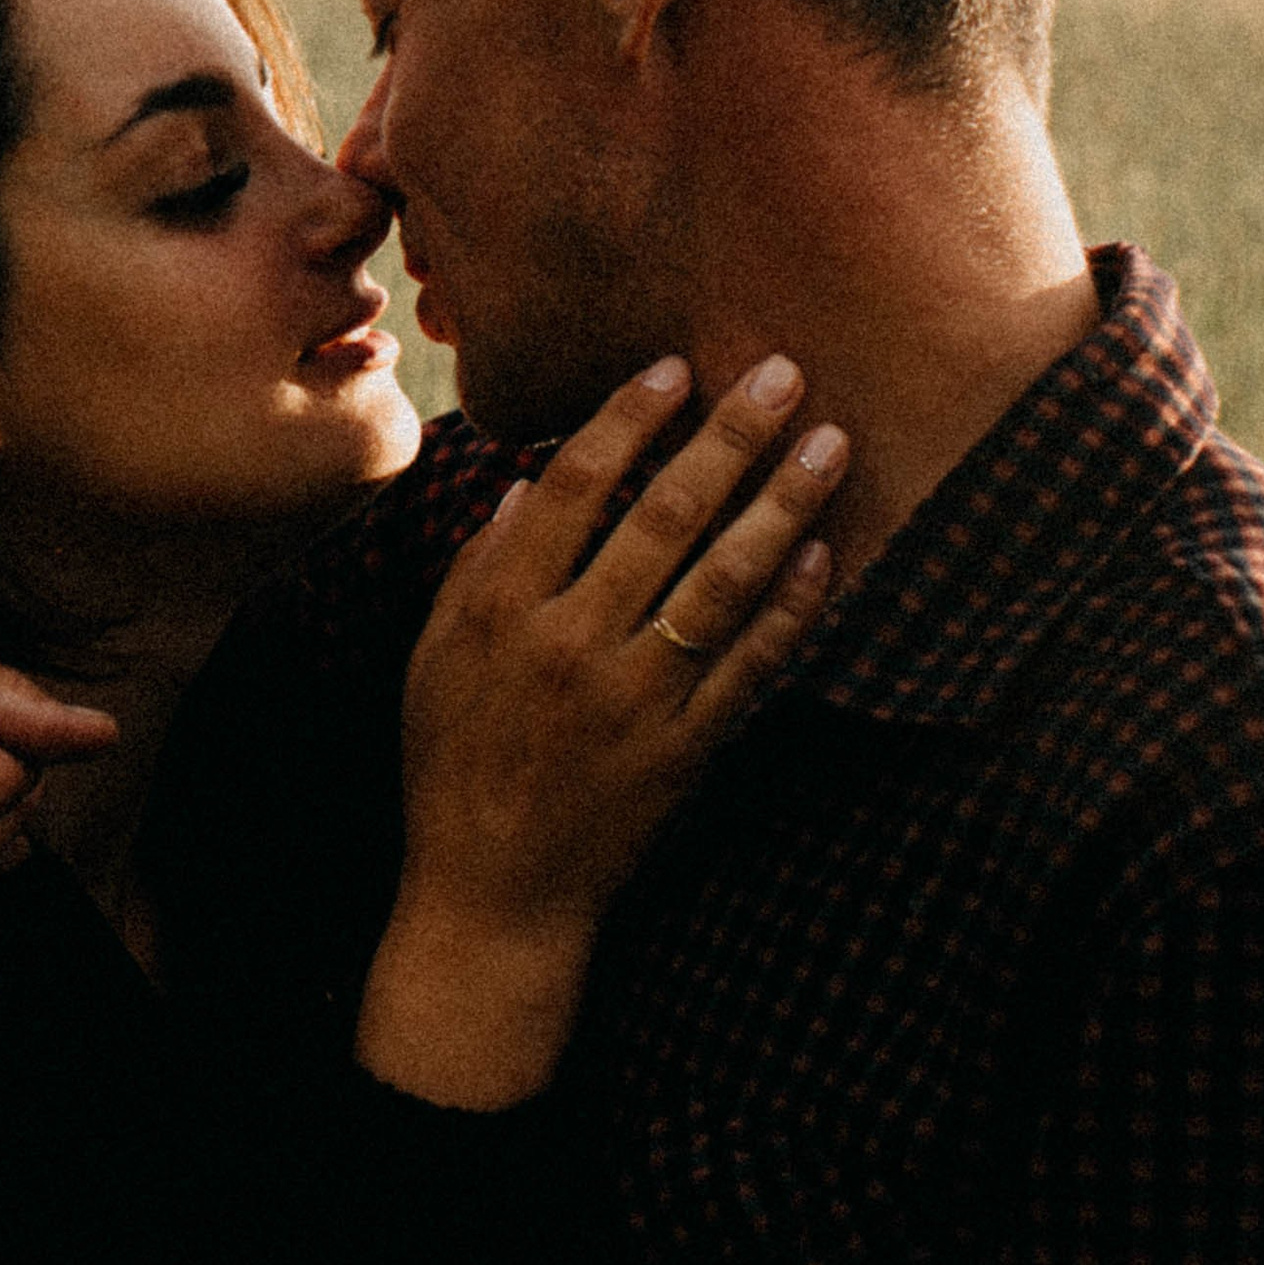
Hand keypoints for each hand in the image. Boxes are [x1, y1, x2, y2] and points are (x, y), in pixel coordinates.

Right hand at [357, 355, 843, 1105]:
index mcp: (500, 611)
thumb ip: (478, 565)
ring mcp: (633, 701)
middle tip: (781, 371)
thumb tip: (529, 478)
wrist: (492, 899)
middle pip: (661, 517)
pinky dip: (790, 609)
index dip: (626, 420)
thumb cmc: (453, 767)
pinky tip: (824, 554)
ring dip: (781, 504)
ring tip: (829, 443)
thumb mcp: (434, 660)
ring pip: (721, 582)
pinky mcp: (685, 753)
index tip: (675, 366)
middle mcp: (570, 645)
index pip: (571, 487)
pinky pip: (750, 668)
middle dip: (727, 436)